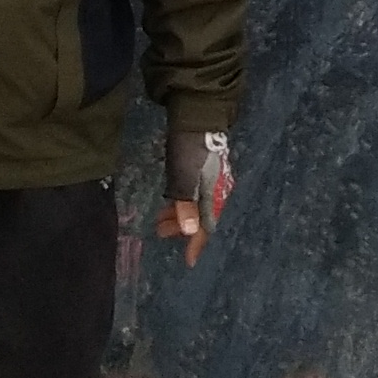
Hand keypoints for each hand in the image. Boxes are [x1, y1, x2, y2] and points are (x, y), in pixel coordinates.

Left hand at [158, 128, 232, 262]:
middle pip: (202, 218)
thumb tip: (189, 231)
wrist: (197, 115)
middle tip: (161, 231)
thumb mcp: (183, 178)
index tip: (188, 261)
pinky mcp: (205, 169)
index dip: (196, 244)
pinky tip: (171, 199)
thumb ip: (186, 204)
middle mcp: (217, 189)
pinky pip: (194, 194)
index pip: (207, 227)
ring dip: (179, 214)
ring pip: (197, 205)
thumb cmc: (189, 150)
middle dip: (182, 228)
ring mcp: (212, 178)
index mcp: (214, 194)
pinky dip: (182, 201)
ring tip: (160, 218)